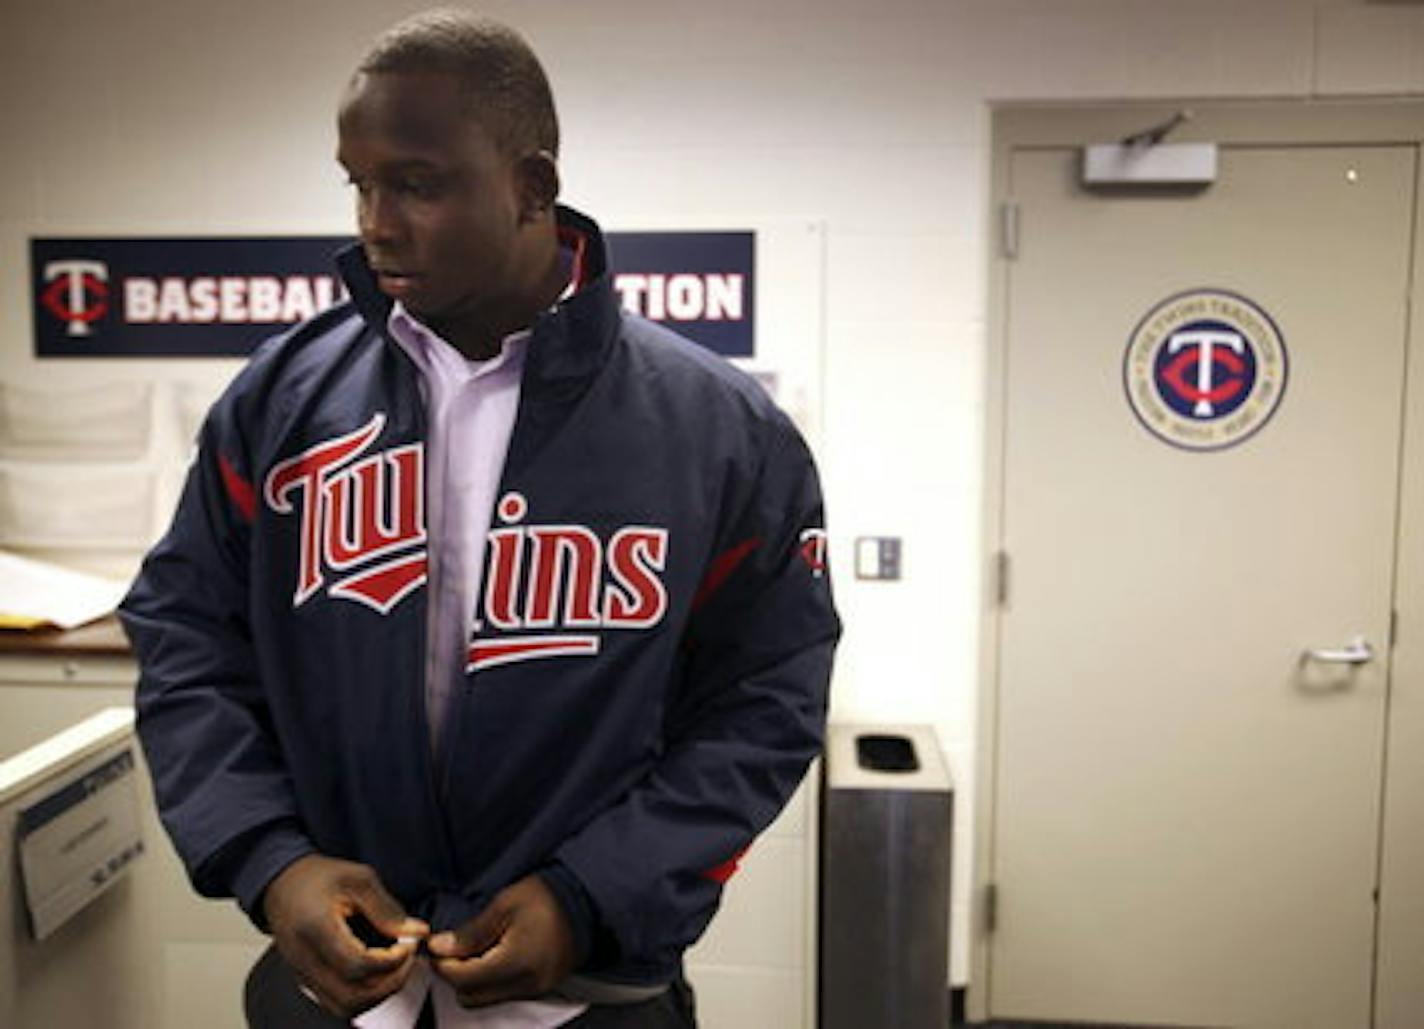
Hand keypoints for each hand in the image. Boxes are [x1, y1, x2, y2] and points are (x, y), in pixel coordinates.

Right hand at [262, 854, 428, 1017]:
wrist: (280, 885)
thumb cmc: (316, 878)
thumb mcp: (357, 879)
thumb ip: (387, 909)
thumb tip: (418, 932)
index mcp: (316, 928)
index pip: (357, 965)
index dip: (391, 961)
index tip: (407, 944)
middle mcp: (305, 959)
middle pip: (352, 997)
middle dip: (390, 983)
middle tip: (406, 959)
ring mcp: (303, 974)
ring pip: (345, 1007)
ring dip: (378, 994)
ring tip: (394, 968)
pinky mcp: (306, 981)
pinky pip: (337, 1003)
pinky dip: (363, 996)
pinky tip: (376, 974)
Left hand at [428, 874, 577, 1007]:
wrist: (585, 900)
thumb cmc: (548, 897)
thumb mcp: (505, 905)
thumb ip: (471, 932)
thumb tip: (441, 948)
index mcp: (516, 963)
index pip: (463, 978)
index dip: (442, 964)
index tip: (435, 948)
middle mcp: (527, 984)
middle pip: (471, 996)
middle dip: (456, 975)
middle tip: (453, 949)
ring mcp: (536, 989)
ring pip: (487, 998)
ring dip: (474, 979)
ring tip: (475, 950)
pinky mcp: (542, 988)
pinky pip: (505, 994)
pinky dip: (492, 980)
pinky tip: (495, 956)